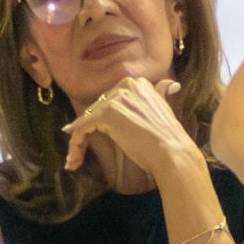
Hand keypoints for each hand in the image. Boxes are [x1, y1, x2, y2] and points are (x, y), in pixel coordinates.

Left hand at [61, 75, 201, 186]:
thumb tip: (170, 84)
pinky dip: (76, 142)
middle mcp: (125, 85)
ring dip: (79, 141)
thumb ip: (161, 93)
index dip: (101, 120)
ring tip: (76, 159)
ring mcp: (115, 99)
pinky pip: (83, 127)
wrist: (171, 151)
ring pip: (88, 119)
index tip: (99, 134)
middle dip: (89, 130)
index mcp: (138, 83)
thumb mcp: (165, 108)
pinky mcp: (106, 114)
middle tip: (82, 151)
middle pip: (97, 109)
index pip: (110, 100)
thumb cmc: (168, 137)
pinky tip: (73, 157)